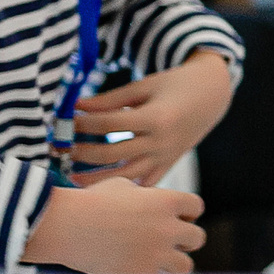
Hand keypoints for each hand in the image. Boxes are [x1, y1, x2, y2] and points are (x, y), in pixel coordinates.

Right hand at [22, 176, 206, 273]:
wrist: (64, 224)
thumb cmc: (87, 202)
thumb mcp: (121, 185)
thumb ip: (144, 194)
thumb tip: (150, 201)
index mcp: (166, 201)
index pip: (196, 206)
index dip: (187, 213)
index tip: (174, 218)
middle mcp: (167, 228)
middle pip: (197, 238)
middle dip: (182, 241)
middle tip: (163, 242)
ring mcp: (156, 254)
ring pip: (185, 267)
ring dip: (172, 266)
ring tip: (155, 264)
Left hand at [72, 52, 234, 185]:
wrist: (213, 96)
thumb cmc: (175, 85)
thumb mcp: (144, 86)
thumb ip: (110, 99)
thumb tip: (76, 107)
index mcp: (156, 117)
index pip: (109, 123)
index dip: (83, 122)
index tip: (64, 120)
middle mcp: (161, 141)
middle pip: (113, 153)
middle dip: (82, 152)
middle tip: (60, 149)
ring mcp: (166, 157)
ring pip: (126, 175)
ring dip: (97, 179)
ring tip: (71, 177)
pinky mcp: (169, 164)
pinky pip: (145, 183)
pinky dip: (125, 188)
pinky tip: (103, 188)